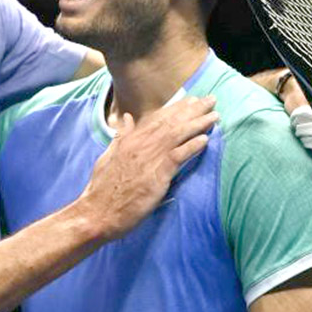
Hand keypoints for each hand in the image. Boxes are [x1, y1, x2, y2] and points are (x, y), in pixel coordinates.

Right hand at [78, 96, 217, 240]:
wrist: (96, 212)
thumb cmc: (102, 189)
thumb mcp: (108, 156)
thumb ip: (120, 136)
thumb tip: (126, 118)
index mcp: (130, 139)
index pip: (158, 118)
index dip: (177, 108)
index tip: (192, 100)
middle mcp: (140, 144)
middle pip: (171, 122)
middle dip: (193, 110)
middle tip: (211, 100)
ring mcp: (149, 159)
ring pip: (177, 135)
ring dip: (197, 123)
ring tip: (214, 116)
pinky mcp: (156, 176)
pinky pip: (177, 156)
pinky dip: (191, 146)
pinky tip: (204, 139)